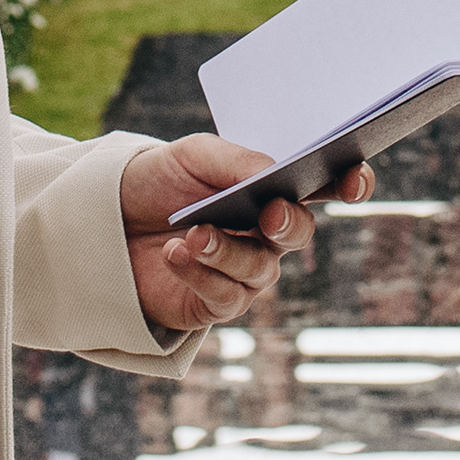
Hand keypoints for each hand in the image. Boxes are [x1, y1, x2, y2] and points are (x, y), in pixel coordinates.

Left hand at [113, 136, 360, 332]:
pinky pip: (225, 298)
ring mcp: (244, 272)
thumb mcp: (193, 155)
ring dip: (227, 251)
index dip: (350, 184)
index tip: (354, 180)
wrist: (104, 219)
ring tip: (192, 235)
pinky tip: (175, 253)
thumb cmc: (158, 181)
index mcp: (272, 190)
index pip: (324, 188)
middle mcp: (266, 234)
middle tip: (267, 213)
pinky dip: (201, 275)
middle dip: (288, 223)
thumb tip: (274, 172)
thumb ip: (237, 160)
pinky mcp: (214, 304)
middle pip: (298, 233)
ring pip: (260, 270)